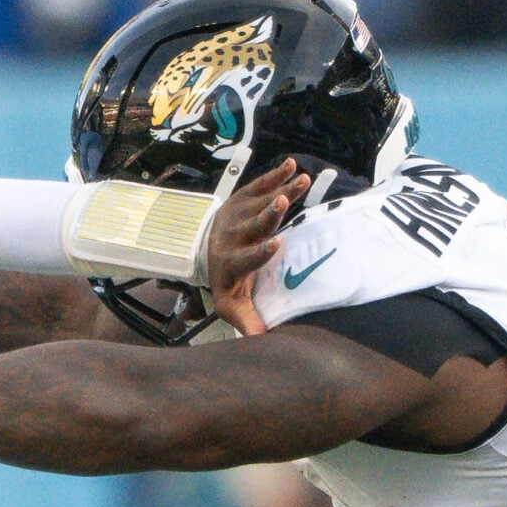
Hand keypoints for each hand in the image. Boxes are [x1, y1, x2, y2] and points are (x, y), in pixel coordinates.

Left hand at [207, 158, 312, 336]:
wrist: (204, 246)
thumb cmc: (226, 278)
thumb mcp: (232, 301)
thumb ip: (245, 319)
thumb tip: (260, 341)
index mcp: (232, 264)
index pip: (246, 259)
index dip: (260, 252)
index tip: (277, 244)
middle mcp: (234, 237)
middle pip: (253, 225)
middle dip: (268, 215)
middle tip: (282, 203)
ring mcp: (238, 215)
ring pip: (261, 202)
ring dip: (281, 190)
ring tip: (301, 180)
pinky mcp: (242, 199)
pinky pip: (260, 185)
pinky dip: (276, 175)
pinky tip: (292, 166)